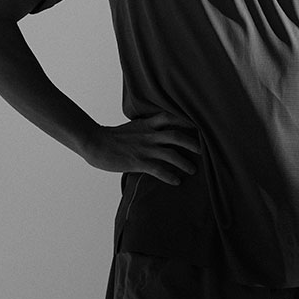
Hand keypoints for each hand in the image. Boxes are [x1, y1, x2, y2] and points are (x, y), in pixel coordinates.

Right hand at [80, 112, 200, 185]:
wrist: (94, 142)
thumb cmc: (112, 137)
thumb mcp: (132, 127)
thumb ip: (146, 129)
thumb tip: (158, 133)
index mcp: (146, 124)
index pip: (170, 117)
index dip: (186, 120)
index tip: (199, 125)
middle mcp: (148, 134)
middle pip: (177, 135)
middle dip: (192, 143)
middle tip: (204, 150)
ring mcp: (144, 148)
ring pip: (171, 154)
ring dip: (185, 162)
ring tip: (193, 170)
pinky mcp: (138, 162)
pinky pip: (159, 169)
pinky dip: (170, 176)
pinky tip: (177, 181)